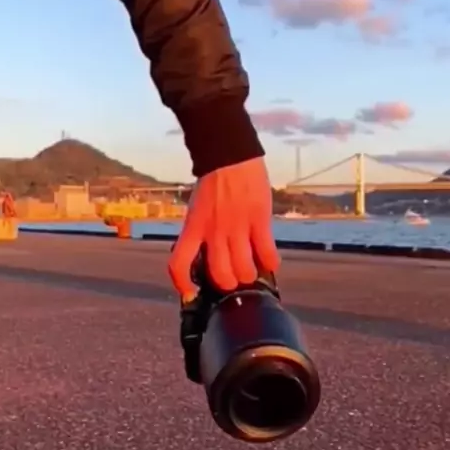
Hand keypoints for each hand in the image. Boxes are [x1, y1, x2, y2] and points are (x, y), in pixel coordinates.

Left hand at [168, 157, 279, 298]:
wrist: (230, 156)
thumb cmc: (214, 182)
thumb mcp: (198, 210)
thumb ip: (201, 232)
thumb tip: (208, 255)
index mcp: (193, 228)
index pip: (178, 264)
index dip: (182, 284)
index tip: (190, 293)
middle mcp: (213, 232)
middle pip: (220, 275)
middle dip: (229, 283)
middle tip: (233, 278)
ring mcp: (237, 227)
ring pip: (245, 269)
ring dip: (250, 274)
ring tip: (253, 269)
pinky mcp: (258, 220)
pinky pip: (266, 253)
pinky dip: (270, 263)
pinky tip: (270, 262)